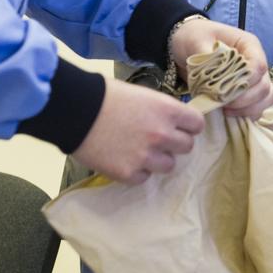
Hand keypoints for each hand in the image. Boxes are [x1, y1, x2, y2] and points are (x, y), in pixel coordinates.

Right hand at [74, 78, 203, 182]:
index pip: (197, 124)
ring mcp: (146, 156)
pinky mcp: (129, 173)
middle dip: (174, 143)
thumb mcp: (141, 95)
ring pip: (169, 165)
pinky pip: (144, 177)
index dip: (188, 126)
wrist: (75, 111)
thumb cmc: (106, 96)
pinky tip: (123, 158)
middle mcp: (162, 134)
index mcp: (168, 110)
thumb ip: (160, 111)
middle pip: (187, 147)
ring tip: (138, 150)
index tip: (180, 127)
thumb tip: (169, 122)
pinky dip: (136, 170)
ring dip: (157, 159)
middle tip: (157, 139)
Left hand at [169, 17, 272, 119]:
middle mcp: (255, 62)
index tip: (225, 92)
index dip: (246, 82)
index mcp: (248, 45)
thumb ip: (207, 58)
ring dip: (249, 109)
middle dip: (245, 100)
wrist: (185, 45)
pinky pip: (257, 108)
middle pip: (264, 86)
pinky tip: (227, 113)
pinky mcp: (247, 93)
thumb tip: (216, 78)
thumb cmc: (194, 37)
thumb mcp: (196, 40)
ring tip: (226, 110)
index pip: (259, 66)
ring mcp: (254, 79)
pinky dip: (246, 114)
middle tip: (223, 105)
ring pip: (266, 98)